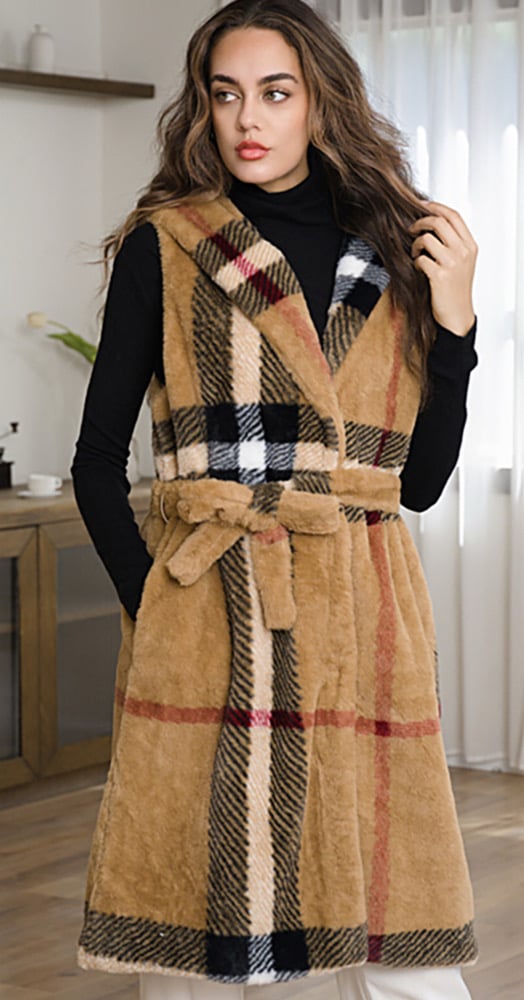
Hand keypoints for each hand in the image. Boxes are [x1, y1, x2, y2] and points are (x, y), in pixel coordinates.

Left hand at [409, 201, 476, 336]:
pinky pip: (420, 259)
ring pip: (426, 239)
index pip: (453, 216)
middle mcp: (464, 252)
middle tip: (411, 229)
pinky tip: (417, 269)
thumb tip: (431, 224)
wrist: (457, 316)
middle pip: (438, 222)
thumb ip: (453, 243)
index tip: (422, 205)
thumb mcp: (463, 262)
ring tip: (416, 255)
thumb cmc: (455, 289)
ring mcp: (452, 263)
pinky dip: (415, 262)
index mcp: (470, 245)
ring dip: (415, 245)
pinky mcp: (440, 276)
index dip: (435, 207)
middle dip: (420, 223)